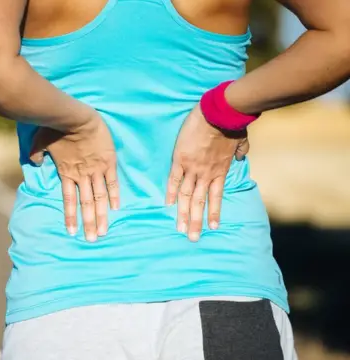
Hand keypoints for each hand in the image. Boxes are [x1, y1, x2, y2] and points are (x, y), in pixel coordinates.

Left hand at [30, 113, 118, 241]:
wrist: (74, 117)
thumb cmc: (54, 127)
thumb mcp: (40, 141)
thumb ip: (37, 154)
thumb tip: (35, 163)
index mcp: (66, 173)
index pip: (69, 200)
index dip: (70, 216)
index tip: (72, 232)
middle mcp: (82, 176)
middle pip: (86, 204)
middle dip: (89, 223)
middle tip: (92, 239)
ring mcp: (96, 170)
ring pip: (100, 197)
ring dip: (102, 215)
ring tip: (103, 231)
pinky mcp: (108, 162)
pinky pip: (112, 182)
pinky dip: (114, 195)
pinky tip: (116, 209)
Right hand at [166, 104, 248, 241]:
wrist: (220, 114)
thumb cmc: (232, 125)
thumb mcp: (241, 140)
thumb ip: (240, 151)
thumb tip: (240, 157)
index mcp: (220, 171)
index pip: (216, 196)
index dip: (214, 212)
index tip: (212, 227)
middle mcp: (206, 174)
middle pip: (200, 202)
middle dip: (197, 221)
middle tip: (193, 238)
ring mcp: (193, 168)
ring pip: (187, 195)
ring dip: (184, 213)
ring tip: (181, 229)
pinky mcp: (181, 159)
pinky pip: (174, 179)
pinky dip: (172, 192)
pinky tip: (168, 204)